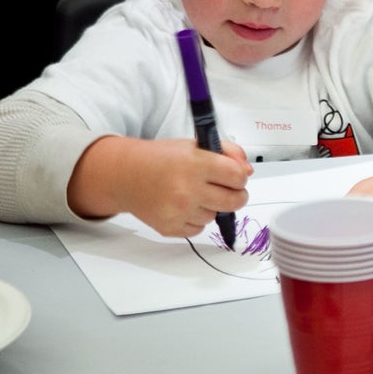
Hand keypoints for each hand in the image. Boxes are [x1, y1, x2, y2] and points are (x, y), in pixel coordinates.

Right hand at [74, 136, 251, 238]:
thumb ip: (228, 152)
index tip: (234, 176)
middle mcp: (187, 188)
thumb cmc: (161, 159)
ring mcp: (179, 210)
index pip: (237, 176)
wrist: (126, 175)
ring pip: (216, 216)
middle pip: (235, 201)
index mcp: (195, 163)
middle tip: (227, 189)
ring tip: (194, 193)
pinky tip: (183, 205)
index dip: (240, 176)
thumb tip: (247, 171)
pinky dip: (196, 219)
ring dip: (211, 206)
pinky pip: (199, 229)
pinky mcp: (170, 227)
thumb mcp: (195, 145)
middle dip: (236, 195)